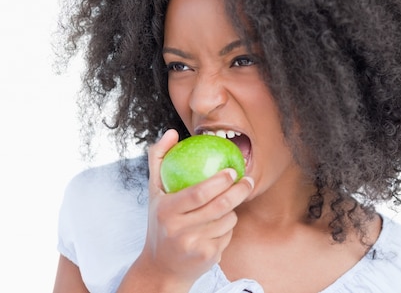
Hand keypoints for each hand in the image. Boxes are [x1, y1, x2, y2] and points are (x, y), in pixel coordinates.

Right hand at [138, 129, 253, 286]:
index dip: (218, 181)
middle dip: (238, 191)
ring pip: (227, 220)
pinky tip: (218, 226)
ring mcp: (194, 246)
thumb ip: (159, 159)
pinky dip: (227, 227)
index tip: (232, 170)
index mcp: (166, 210)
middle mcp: (178, 230)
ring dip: (232, 210)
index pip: (197, 194)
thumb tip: (172, 133)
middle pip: (218, 207)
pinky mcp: (207, 258)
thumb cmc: (160, 222)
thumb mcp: (154, 192)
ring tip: (226, 205)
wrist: (161, 267)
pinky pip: (228, 234)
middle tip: (247, 179)